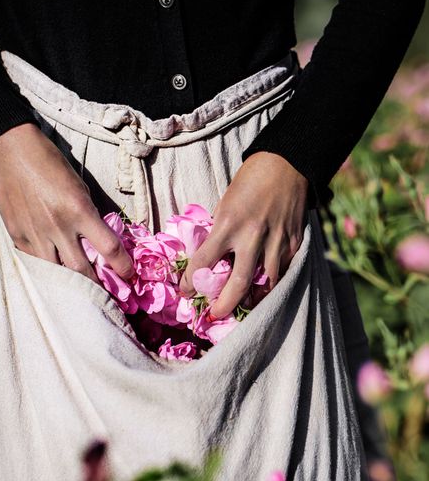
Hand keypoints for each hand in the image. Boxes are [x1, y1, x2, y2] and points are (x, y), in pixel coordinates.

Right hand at [0, 122, 134, 282]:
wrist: (11, 152)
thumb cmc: (51, 164)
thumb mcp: (80, 186)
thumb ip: (89, 214)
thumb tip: (98, 240)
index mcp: (79, 210)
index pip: (109, 248)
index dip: (123, 267)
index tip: (129, 276)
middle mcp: (59, 227)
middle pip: (83, 271)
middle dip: (98, 287)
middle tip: (107, 295)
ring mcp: (36, 234)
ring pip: (57, 272)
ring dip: (72, 284)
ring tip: (82, 291)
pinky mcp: (17, 236)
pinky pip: (36, 261)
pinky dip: (48, 267)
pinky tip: (55, 269)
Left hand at [179, 151, 307, 317]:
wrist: (286, 164)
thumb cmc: (248, 182)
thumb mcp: (225, 204)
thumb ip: (219, 232)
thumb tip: (211, 258)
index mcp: (228, 224)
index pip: (204, 261)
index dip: (191, 281)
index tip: (186, 291)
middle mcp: (252, 236)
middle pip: (238, 283)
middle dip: (225, 305)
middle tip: (215, 315)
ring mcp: (276, 241)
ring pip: (266, 284)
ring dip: (253, 300)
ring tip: (243, 307)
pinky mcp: (294, 243)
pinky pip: (283, 272)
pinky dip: (272, 283)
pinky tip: (263, 288)